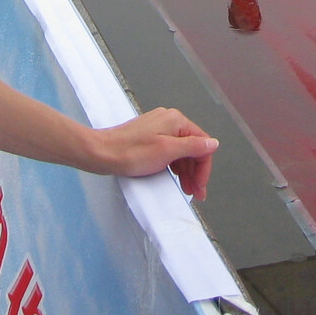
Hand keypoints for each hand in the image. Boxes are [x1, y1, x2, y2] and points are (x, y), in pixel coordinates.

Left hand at [88, 108, 218, 199]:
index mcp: (176, 121)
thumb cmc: (131, 152)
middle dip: (195, 172)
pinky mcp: (149, 136)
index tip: (200, 187)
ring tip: (186, 190)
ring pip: (181, 150)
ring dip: (186, 171)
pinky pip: (169, 150)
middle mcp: (169, 120)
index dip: (203, 168)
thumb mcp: (167, 151)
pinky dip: (174, 165)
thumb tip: (213, 143)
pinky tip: (174, 177)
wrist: (101, 153)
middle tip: (195, 193)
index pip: (202, 144)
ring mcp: (158, 127)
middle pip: (192, 147)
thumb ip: (193, 147)